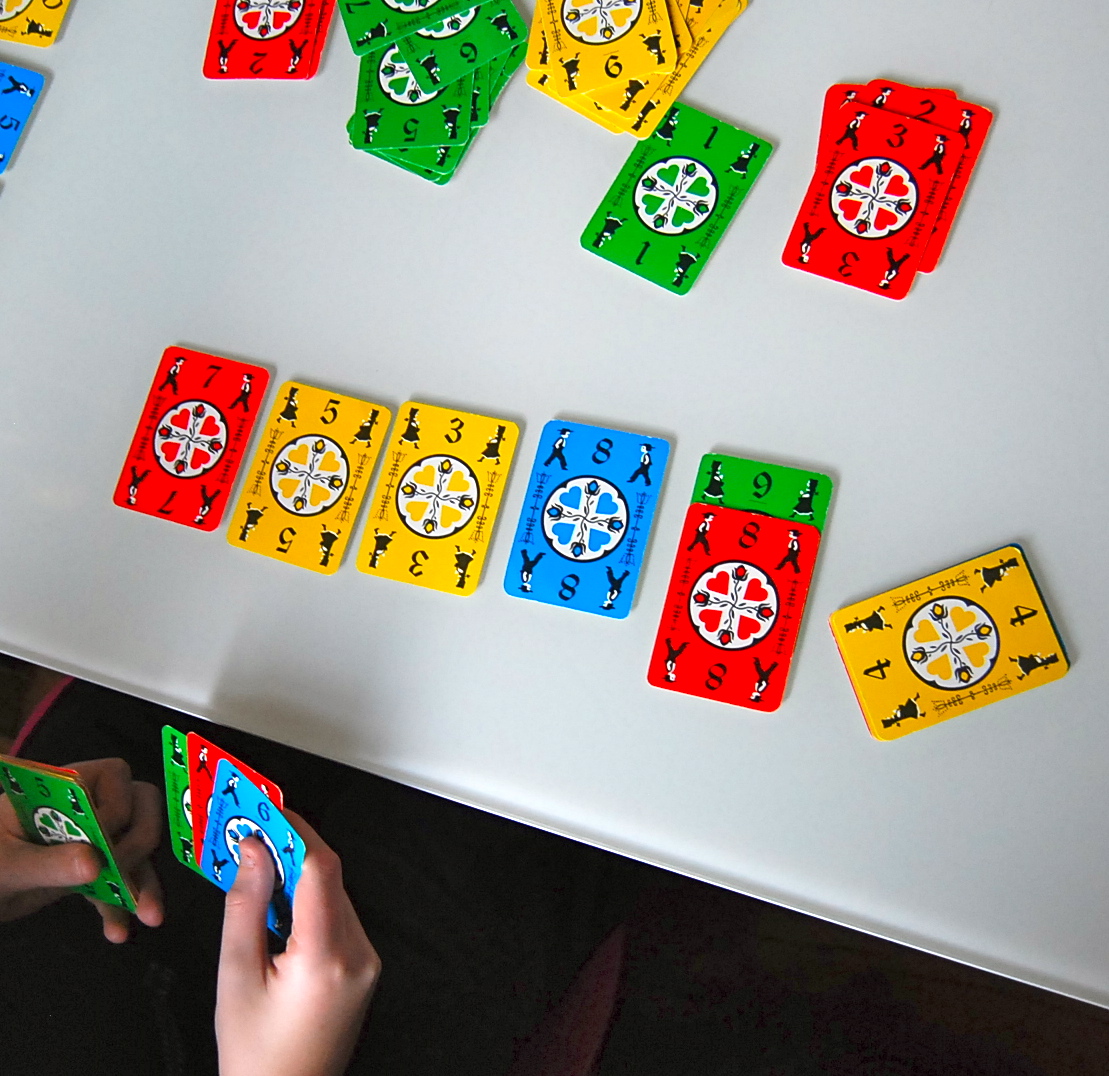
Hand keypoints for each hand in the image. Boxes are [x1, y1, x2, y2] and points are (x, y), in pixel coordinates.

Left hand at [0, 757, 163, 941]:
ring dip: (142, 883)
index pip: (114, 775)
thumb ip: (47, 863)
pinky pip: (118, 881)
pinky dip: (121, 906)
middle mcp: (88, 806)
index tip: (99, 843)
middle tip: (125, 872)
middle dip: (139, 842)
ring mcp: (92, 838)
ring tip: (150, 916)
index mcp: (66, 788)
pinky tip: (118, 932)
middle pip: (139, 807)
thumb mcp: (7, 863)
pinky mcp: (92, 868)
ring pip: (136, 848)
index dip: (116, 806)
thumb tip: (94, 864)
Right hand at [216, 811, 379, 1075]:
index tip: (268, 812)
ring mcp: (366, 962)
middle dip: (292, 849)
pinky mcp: (364, 968)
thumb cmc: (256, 1055)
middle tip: (255, 833)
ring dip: (301, 874)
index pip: (319, 869)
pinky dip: (312, 900)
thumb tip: (253, 852)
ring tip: (260, 867)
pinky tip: (282, 905)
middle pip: (329, 877)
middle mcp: (357, 956)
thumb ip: (245, 907)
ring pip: (335, 893)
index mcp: (326, 958)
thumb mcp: (236, 977)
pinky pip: (340, 916)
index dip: (294, 831)